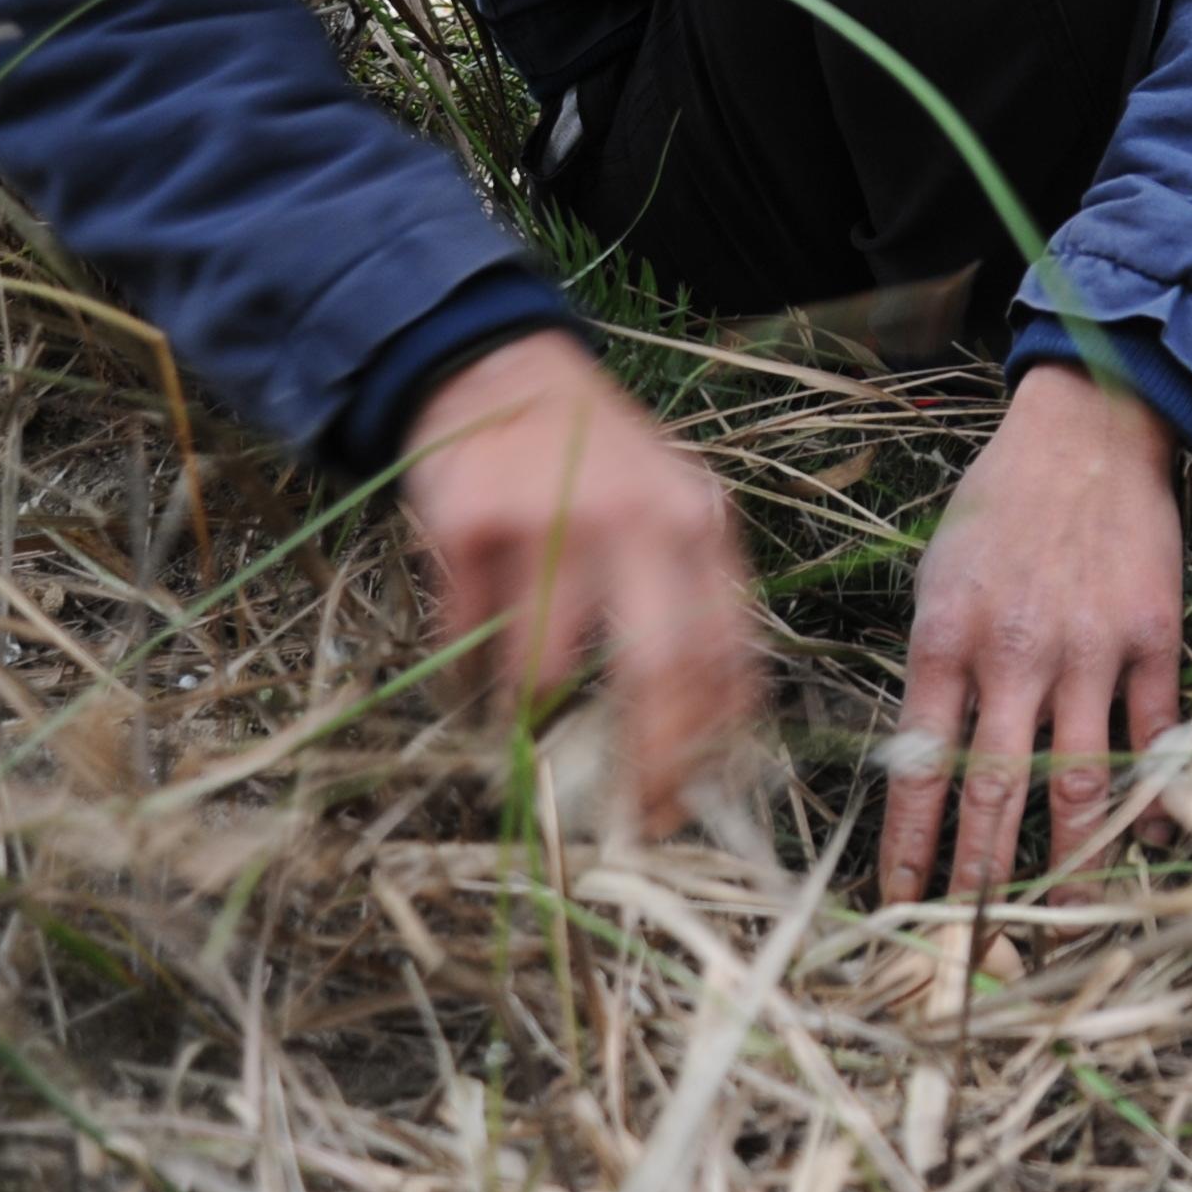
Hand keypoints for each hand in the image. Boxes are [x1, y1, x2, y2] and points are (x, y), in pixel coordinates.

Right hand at [401, 330, 760, 834]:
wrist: (502, 371)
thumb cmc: (596, 463)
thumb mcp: (670, 511)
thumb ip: (692, 602)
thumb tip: (709, 736)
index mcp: (700, 523)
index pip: (725, 651)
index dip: (705, 742)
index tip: (680, 804)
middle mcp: (641, 518)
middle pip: (657, 669)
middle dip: (642, 762)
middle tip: (618, 820)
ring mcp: (554, 518)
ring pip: (545, 669)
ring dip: (530, 722)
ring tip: (523, 735)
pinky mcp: (474, 523)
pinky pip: (466, 638)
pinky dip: (465, 674)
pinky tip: (470, 671)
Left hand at [881, 362, 1184, 904]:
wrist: (1087, 432)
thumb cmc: (999, 506)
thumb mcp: (937, 577)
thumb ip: (936, 670)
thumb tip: (927, 767)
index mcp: (947, 638)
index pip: (921, 770)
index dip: (911, 847)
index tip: (901, 905)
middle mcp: (1017, 652)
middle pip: (997, 792)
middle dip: (983, 879)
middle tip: (975, 944)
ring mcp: (1091, 648)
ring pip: (1082, 779)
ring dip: (1071, 861)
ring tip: (1064, 921)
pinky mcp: (1153, 635)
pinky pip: (1153, 734)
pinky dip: (1151, 794)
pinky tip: (1145, 842)